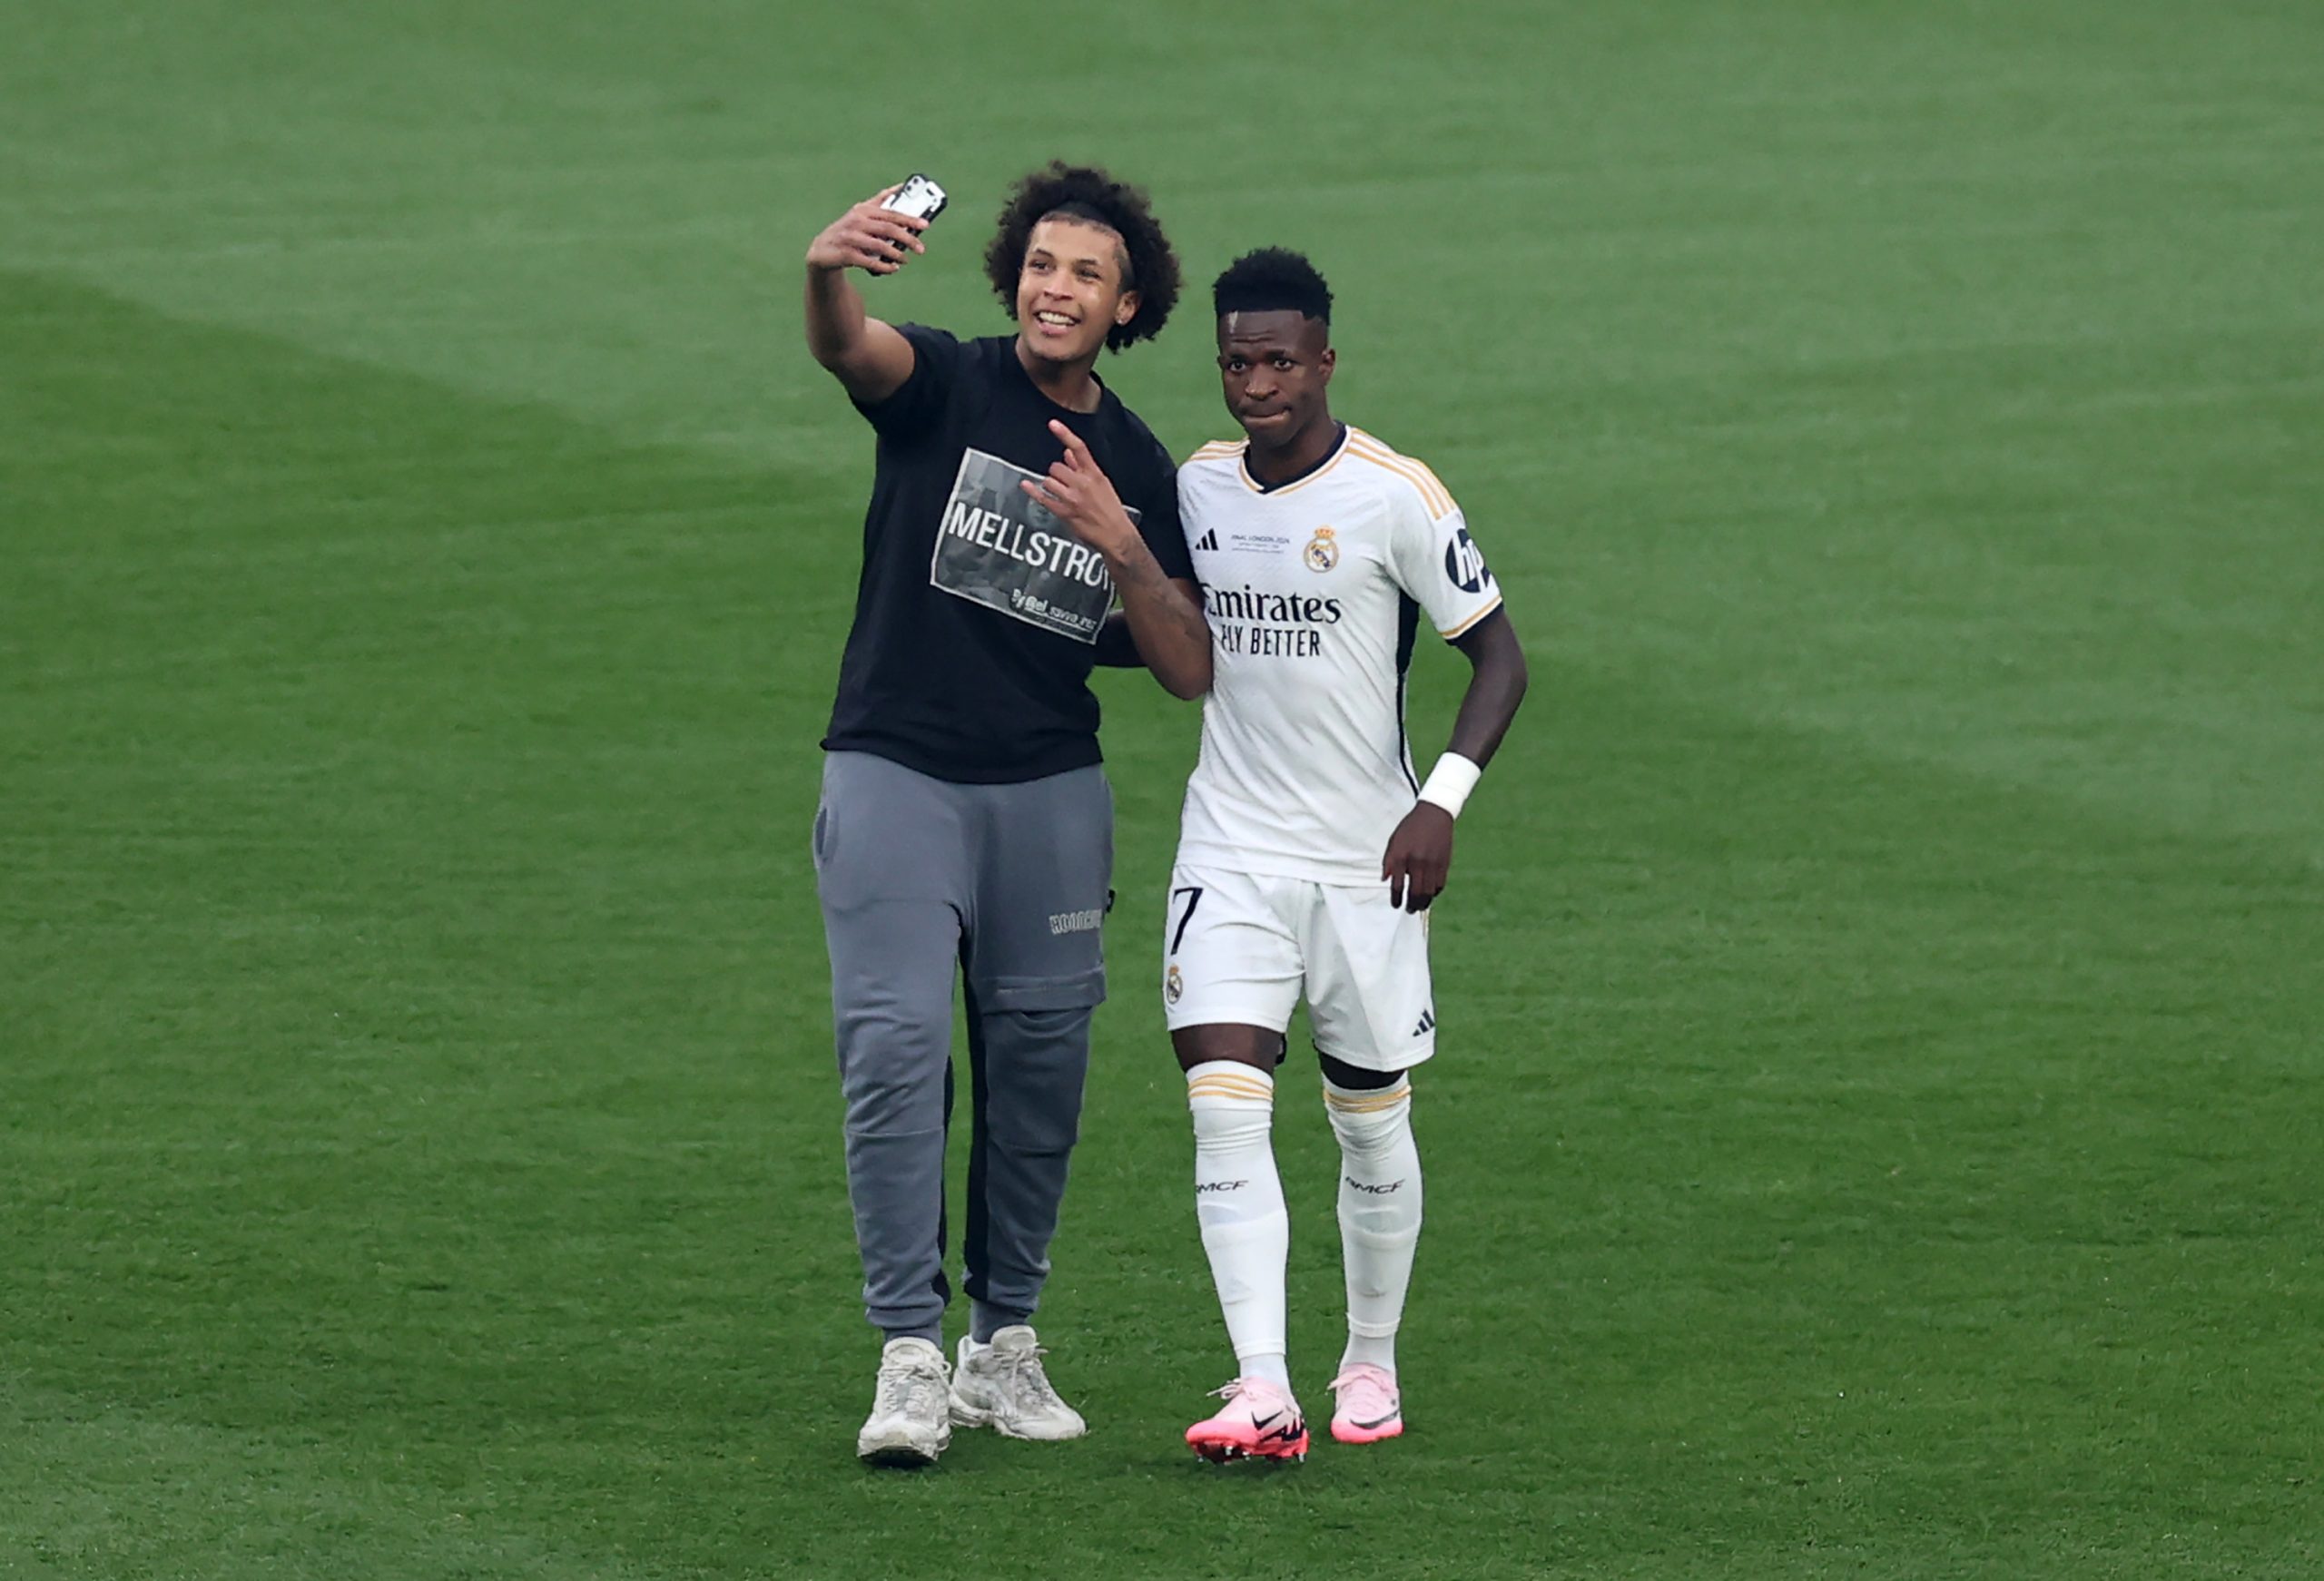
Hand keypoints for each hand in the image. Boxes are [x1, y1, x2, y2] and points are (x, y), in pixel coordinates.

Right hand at [804, 186, 928, 275]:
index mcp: (863, 210)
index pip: (890, 213)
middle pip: (888, 229)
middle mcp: (856, 221)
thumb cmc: (848, 230)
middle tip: (921, 248)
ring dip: (896, 254)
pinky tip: (893, 268)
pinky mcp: (846, 254)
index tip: (925, 225)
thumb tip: (900, 187)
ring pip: (879, 246)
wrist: (821, 250)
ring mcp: (850, 238)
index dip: (909, 219)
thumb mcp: (861, 213)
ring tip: (905, 259)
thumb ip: (879, 200)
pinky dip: (884, 266)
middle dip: (907, 239)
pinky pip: (870, 262)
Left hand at [1020, 419, 1136, 557]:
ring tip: (1060, 493)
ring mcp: (1072, 498)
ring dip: (1050, 485)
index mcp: (1095, 474)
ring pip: (1048, 480)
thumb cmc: (1111, 510)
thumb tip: (1068, 453)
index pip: (1079, 448)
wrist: (1116, 535)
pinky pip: (1043, 498)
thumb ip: (1084, 467)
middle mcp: (1083, 483)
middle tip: (1064, 483)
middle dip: (1057, 473)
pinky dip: (1032, 491)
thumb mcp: (1102, 484)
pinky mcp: (1064, 512)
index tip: (1052, 424)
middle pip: (1056, 466)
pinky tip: (1025, 485)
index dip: (1065, 434)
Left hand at [1381, 802, 1454, 911]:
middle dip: (1411, 905)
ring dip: (1424, 903)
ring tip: (1419, 907)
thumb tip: (1385, 880)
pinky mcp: (1444, 863)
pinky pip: (1440, 884)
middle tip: (1409, 910)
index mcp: (1402, 855)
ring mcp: (1432, 863)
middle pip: (1415, 892)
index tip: (1396, 905)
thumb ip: (1389, 861)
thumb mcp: (1394, 841)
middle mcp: (1417, 861)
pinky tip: (1430, 894)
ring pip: (1429, 892)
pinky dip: (1434, 892)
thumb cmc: (1410, 828)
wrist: (1434, 814)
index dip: (1396, 899)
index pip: (1398, 885)